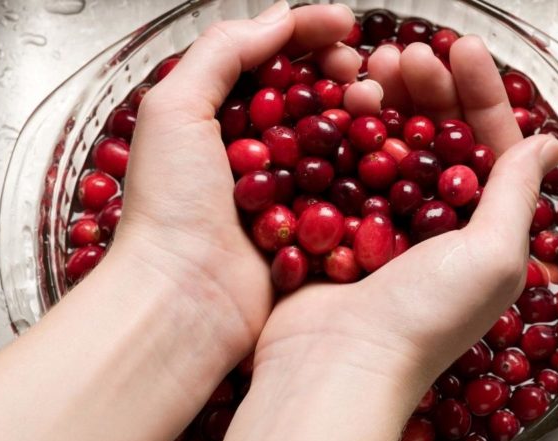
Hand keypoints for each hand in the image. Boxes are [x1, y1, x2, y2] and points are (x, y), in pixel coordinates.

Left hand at [114, 1, 362, 371]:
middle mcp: (256, 152)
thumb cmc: (170, 204)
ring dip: (359, 115)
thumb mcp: (175, 109)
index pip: (271, 63)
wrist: (185, 296)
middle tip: (361, 69)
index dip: (307, 37)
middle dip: (339, 72)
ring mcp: (287, 190)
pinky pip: (347, 187)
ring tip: (376, 102)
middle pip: (309, 96)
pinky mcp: (311, 226)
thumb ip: (222, 52)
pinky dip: (368, 164)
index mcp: (220, 119)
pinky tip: (386, 147)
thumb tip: (279, 17)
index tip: (346, 23)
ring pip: (335, 138)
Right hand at [212, 33, 557, 440]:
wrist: (336, 363)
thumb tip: (549, 146)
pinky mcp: (338, 224)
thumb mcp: (493, 256)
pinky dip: (345, 133)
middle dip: (426, 90)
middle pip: (435, 139)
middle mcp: (434, 223)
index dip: (479, 97)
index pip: (488, 147)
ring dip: (383, 103)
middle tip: (406, 53)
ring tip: (370, 70)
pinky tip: (340, 103)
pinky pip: (346, 167)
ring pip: (388, 145)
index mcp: (480, 229)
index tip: (463, 52)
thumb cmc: (425, 318)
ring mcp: (382, 222)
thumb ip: (517, 193)